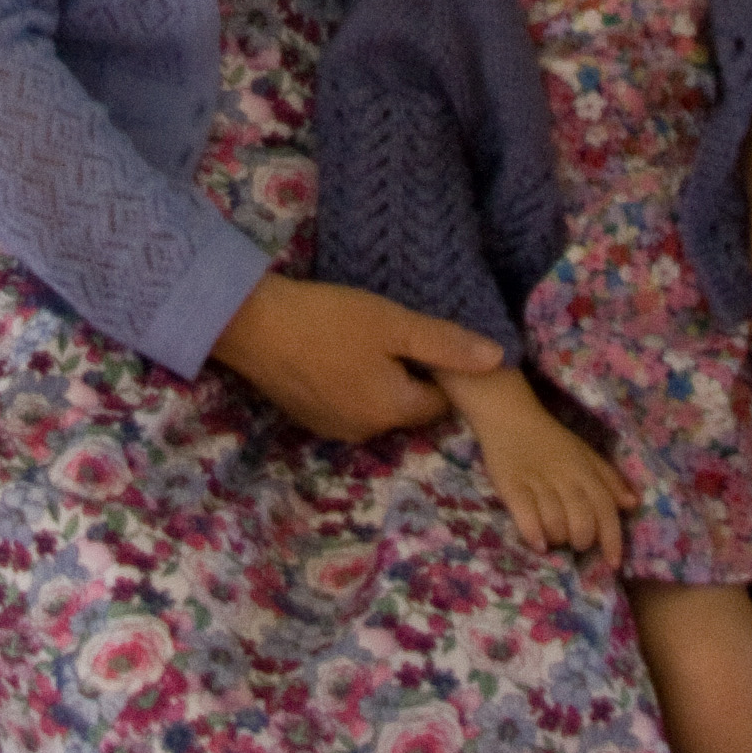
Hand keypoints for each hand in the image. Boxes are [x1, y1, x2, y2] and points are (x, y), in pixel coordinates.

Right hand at [210, 273, 505, 441]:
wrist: (252, 324)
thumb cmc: (329, 320)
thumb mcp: (394, 324)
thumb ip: (447, 345)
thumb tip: (499, 359)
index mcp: (394, 410)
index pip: (441, 402)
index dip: (442, 371)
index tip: (430, 339)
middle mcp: (367, 431)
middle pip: (407, 406)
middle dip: (410, 376)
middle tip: (396, 332)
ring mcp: (333, 428)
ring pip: (375, 405)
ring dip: (378, 379)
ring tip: (365, 337)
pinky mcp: (307, 417)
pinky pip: (346, 403)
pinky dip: (349, 382)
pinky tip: (335, 349)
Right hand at [441, 367, 639, 567]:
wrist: (510, 417)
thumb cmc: (551, 439)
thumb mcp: (585, 454)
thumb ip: (608, 479)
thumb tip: (632, 504)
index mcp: (585, 471)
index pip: (605, 509)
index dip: (612, 540)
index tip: (613, 563)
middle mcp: (565, 478)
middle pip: (582, 521)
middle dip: (581, 541)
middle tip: (574, 542)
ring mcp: (537, 482)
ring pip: (555, 523)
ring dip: (558, 539)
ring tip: (554, 539)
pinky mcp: (511, 485)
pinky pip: (525, 515)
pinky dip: (534, 534)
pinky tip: (538, 543)